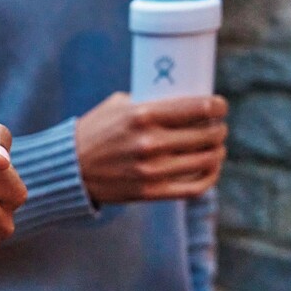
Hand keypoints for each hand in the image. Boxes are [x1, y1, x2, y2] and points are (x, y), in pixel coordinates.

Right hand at [73, 93, 227, 204]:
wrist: (70, 168)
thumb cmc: (96, 130)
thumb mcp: (118, 105)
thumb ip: (148, 102)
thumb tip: (180, 99)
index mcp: (143, 115)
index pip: (199, 108)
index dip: (218, 106)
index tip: (220, 106)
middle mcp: (150, 142)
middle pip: (207, 134)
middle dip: (219, 129)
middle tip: (218, 127)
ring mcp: (151, 170)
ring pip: (205, 160)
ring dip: (217, 152)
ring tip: (216, 147)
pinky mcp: (150, 192)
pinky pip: (194, 187)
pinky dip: (209, 177)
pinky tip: (210, 168)